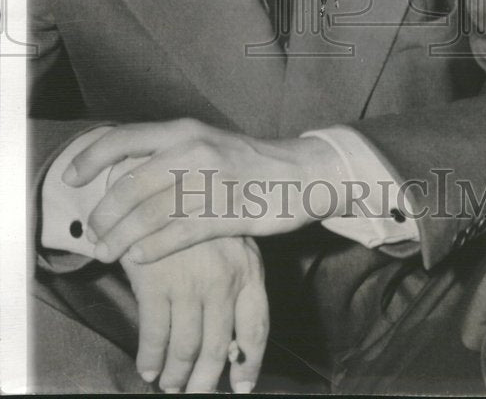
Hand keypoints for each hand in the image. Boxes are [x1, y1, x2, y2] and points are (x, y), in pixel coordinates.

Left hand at [64, 119, 341, 262]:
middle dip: (103, 215)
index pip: (124, 138)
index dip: (91, 159)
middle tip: (93, 234)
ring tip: (107, 252)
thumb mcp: (204, 142)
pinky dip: (152, 249)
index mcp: (185, 130)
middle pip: (130, 184)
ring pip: (150, 214)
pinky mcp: (228, 212)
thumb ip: (165, 153)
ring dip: (121, 238)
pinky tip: (139, 259)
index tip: (72, 178)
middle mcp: (194, 150)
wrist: (299, 172)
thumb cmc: (244, 162)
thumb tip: (116, 170)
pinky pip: (178, 234)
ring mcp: (212, 181)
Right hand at [121, 235, 266, 392]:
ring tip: (170, 385)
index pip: (256, 328)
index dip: (250, 364)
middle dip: (206, 381)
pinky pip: (155, 337)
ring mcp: (190, 283)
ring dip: (176, 375)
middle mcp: (223, 280)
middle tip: (196, 393)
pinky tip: (148, 368)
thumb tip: (235, 345)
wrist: (159, 188)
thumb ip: (237, 286)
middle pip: (219, 349)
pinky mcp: (156, 283)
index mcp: (248, 269)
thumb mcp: (231, 244)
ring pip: (186, 349)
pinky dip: (151, 360)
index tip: (242, 386)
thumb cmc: (198, 221)